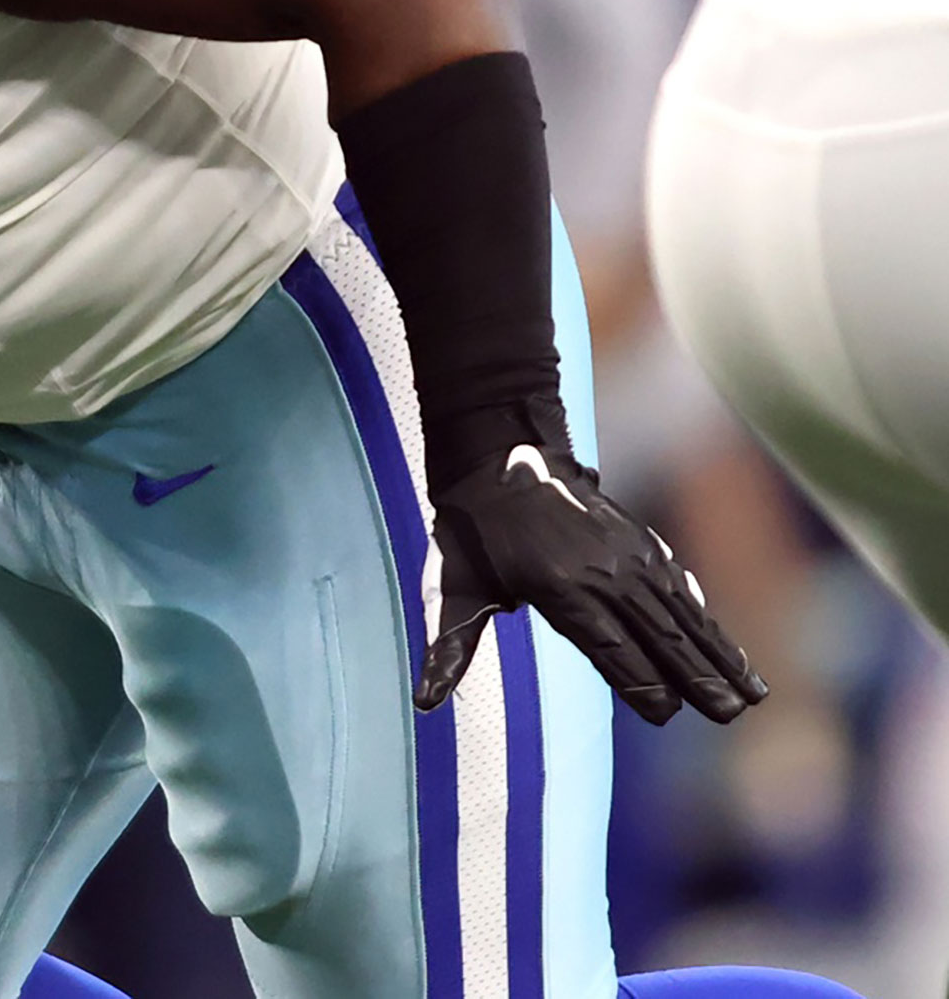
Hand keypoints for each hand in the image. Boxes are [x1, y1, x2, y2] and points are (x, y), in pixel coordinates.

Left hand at [419, 438, 762, 725]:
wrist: (501, 457)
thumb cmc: (473, 534)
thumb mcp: (451, 587)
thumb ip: (449, 647)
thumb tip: (424, 701)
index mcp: (559, 590)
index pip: (609, 648)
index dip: (638, 683)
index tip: (665, 715)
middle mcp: (604, 575)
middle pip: (657, 636)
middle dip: (695, 678)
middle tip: (728, 717)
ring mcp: (631, 558)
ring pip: (682, 617)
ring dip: (718, 656)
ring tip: (751, 696)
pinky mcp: (645, 546)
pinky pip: (685, 592)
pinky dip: (713, 625)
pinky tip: (736, 654)